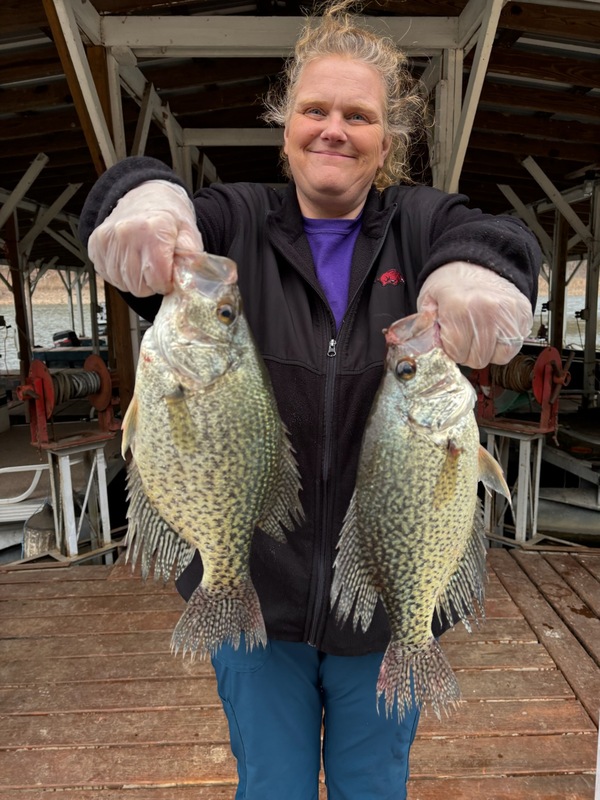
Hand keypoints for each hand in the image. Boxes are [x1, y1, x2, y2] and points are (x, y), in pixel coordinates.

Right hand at [87, 180, 203, 296]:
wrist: (145, 197)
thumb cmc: (169, 218)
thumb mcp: (189, 234)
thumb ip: (191, 260)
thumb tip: (189, 285)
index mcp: (152, 230)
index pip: (158, 279)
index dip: (167, 283)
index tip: (169, 273)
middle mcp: (126, 233)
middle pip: (139, 286)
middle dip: (151, 283)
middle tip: (157, 266)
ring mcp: (108, 239)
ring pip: (123, 284)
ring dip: (135, 279)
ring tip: (142, 260)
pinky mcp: (95, 244)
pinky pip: (108, 276)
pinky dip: (121, 274)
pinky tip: (129, 258)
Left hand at [417, 262, 532, 367]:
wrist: (478, 261)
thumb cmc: (452, 283)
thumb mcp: (428, 300)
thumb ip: (425, 327)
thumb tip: (425, 350)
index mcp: (459, 307)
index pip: (457, 353)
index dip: (450, 350)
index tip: (449, 339)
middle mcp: (487, 311)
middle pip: (478, 358)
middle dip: (468, 353)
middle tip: (464, 337)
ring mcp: (508, 313)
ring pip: (498, 357)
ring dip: (487, 351)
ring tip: (479, 334)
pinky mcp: (523, 315)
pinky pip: (514, 347)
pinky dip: (503, 346)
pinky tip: (494, 332)